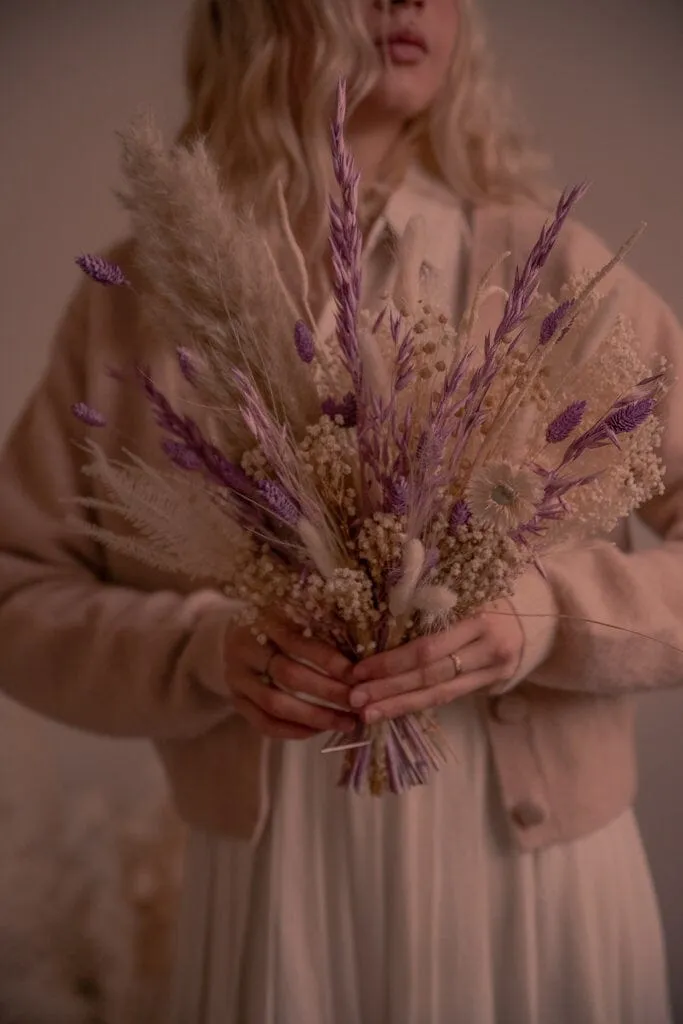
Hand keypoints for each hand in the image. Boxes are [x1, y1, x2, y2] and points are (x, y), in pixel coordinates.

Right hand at [225, 622, 357, 739]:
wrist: (236, 634)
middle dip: (328, 692)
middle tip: (358, 703)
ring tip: (345, 722)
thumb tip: (362, 659)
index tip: (358, 675)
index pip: (299, 643)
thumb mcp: (297, 614)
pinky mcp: (235, 700)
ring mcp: (236, 677)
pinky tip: (319, 731)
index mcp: (264, 620)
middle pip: (289, 674)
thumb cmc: (279, 622)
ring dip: (315, 717)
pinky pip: (264, 723)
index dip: (330, 661)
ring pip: (275, 703)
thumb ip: (323, 629)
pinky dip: (293, 731)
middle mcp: (245, 648)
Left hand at [347, 600, 523, 723]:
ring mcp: (493, 672)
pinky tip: (392, 710)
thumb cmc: (485, 598)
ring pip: (439, 694)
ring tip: (367, 713)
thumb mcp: (464, 592)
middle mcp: (489, 649)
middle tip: (355, 698)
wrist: (531, 617)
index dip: (391, 662)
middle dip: (389, 689)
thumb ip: (432, 606)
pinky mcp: (490, 686)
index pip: (429, 649)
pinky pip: (448, 697)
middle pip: (431, 676)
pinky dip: (417, 704)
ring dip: (399, 705)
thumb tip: (377, 623)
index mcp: (479, 619)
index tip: (358, 670)